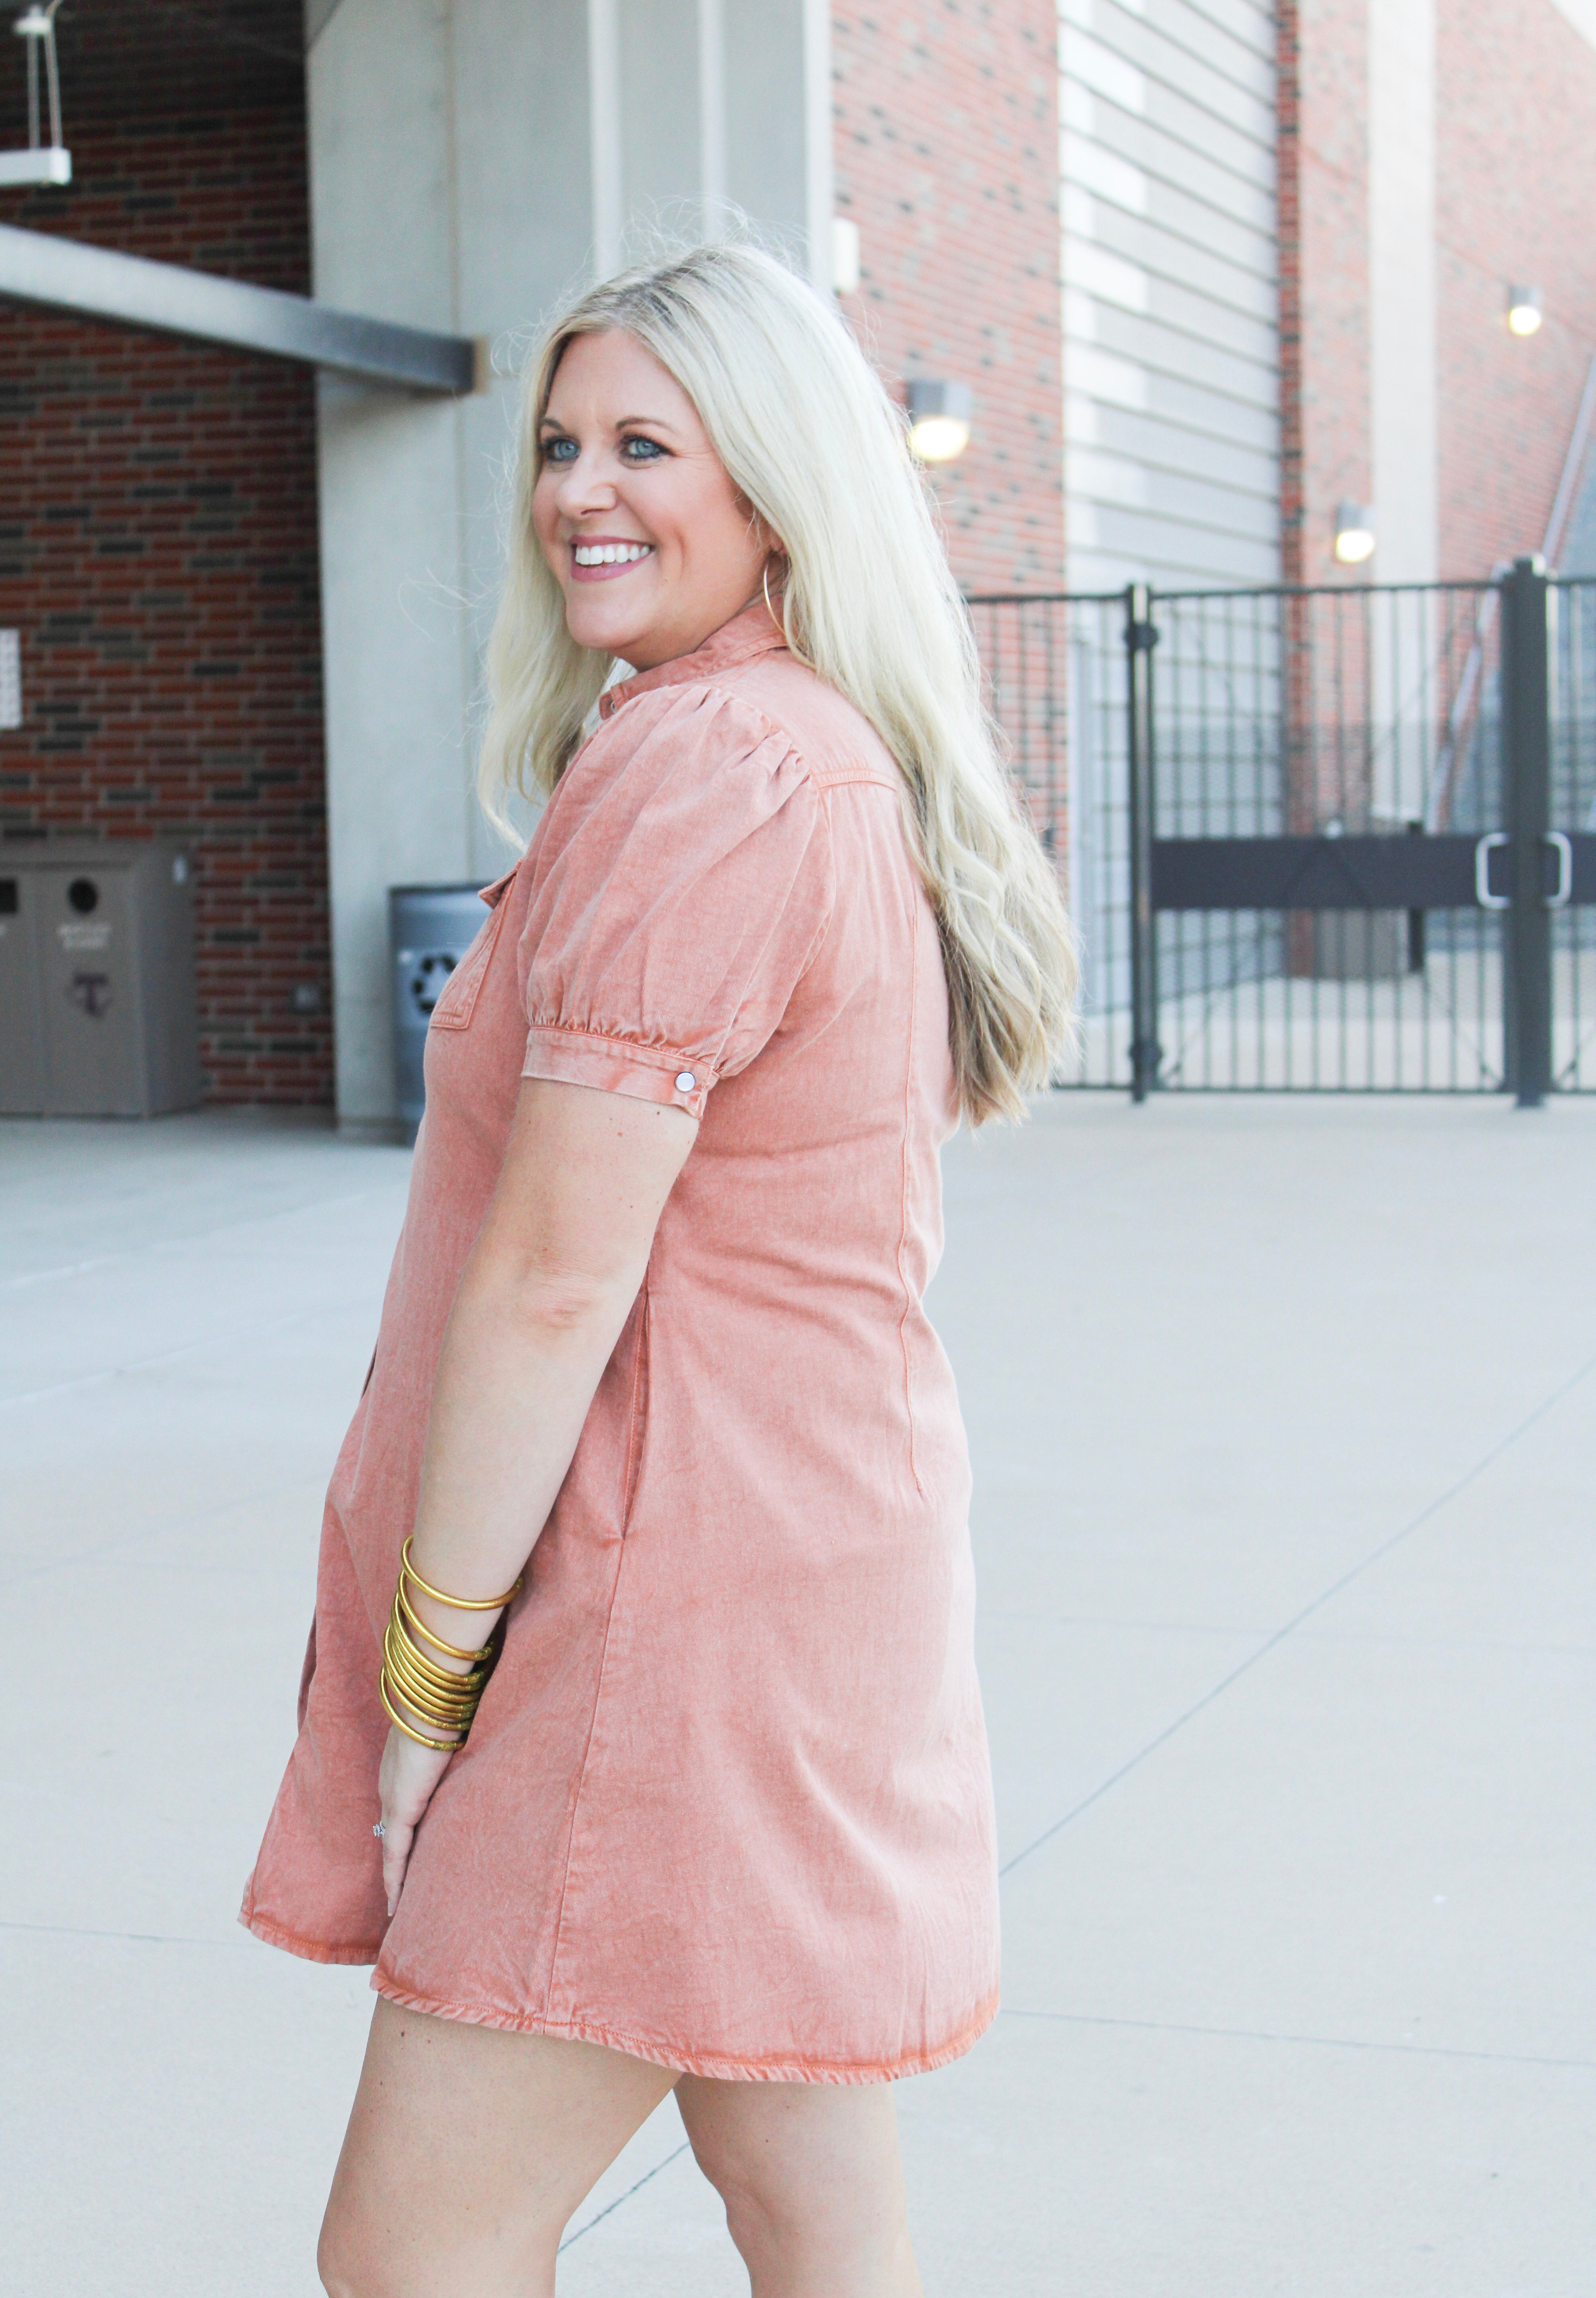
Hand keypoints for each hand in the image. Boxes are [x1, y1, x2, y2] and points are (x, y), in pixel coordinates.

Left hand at [376, 1725, 454, 1915]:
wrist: (431, 1709)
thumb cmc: (447, 1716)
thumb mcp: (454, 1741)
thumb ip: (460, 1754)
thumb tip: (483, 1750)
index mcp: (401, 1773)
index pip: (399, 1814)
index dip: (402, 1837)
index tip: (408, 1856)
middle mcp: (391, 1791)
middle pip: (392, 1836)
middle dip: (396, 1862)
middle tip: (400, 1892)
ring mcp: (392, 1803)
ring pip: (391, 1850)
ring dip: (394, 1878)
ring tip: (396, 1906)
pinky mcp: (400, 1813)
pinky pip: (395, 1854)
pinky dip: (394, 1878)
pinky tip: (395, 1901)